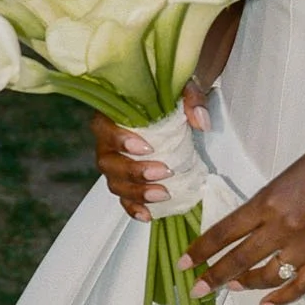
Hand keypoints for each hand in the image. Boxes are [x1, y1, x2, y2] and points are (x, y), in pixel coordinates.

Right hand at [91, 78, 213, 221]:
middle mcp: (108, 142)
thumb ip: (192, 99)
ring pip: (114, 183)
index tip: (146, 147)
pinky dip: (134, 208)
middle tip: (164, 172)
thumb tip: (201, 121)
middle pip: (107, 162)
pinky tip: (149, 216)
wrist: (175, 104)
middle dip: (133, 172)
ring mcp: (116, 164)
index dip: (119, 140)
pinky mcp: (127, 180)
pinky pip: (123, 199)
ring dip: (137, 193)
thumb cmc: (173, 95)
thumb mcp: (184, 88)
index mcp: (113, 115)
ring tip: (164, 194)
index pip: (103, 129)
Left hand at [178, 124, 304, 304]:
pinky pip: (300, 286)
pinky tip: (265, 303)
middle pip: (239, 260)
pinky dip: (280, 297)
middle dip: (213, 277)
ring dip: (245, 284)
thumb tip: (246, 227)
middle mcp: (284, 227)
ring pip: (267, 277)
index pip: (224, 233)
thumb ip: (264, 203)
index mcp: (268, 202)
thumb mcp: (284, 175)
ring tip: (230, 286)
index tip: (184, 264)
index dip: (201, 251)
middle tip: (197, 290)